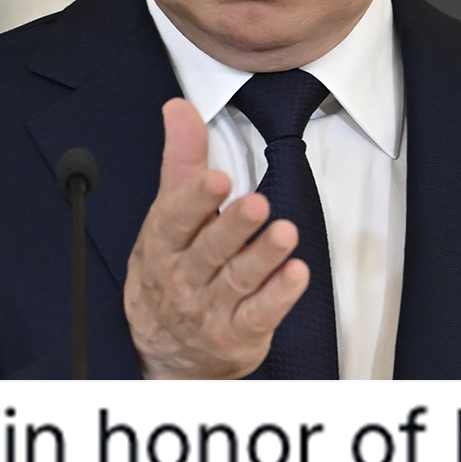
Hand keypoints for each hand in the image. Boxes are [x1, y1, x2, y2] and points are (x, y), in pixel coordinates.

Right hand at [124, 98, 309, 378]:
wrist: (163, 354)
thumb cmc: (169, 272)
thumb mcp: (167, 218)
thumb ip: (181, 162)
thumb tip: (178, 107)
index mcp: (163, 244)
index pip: (176, 219)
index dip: (196, 199)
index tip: (218, 178)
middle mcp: (184, 277)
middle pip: (210, 250)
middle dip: (233, 227)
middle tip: (258, 204)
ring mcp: (210, 309)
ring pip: (239, 280)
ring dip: (264, 256)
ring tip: (286, 233)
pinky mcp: (237, 334)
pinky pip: (259, 314)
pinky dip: (279, 296)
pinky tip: (298, 275)